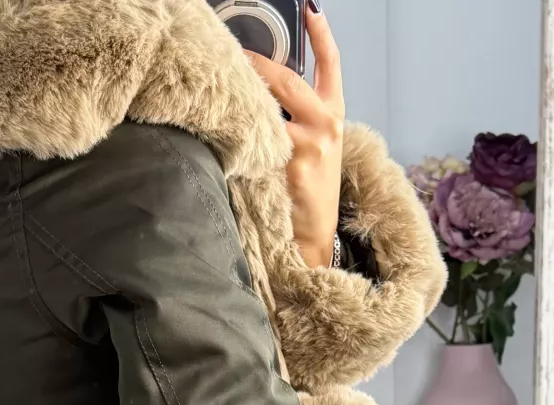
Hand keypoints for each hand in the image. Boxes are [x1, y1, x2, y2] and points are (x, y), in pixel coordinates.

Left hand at [248, 8, 344, 268]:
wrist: (314, 234)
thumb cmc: (310, 189)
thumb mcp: (318, 146)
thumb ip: (301, 116)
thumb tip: (263, 89)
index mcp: (334, 115)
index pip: (332, 66)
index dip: (322, 35)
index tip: (310, 8)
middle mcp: (327, 125)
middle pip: (290, 80)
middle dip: (258, 65)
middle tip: (233, 53)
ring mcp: (311, 146)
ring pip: (269, 110)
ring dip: (243, 101)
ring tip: (220, 91)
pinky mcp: (292, 167)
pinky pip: (259, 141)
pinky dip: (240, 134)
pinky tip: (222, 130)